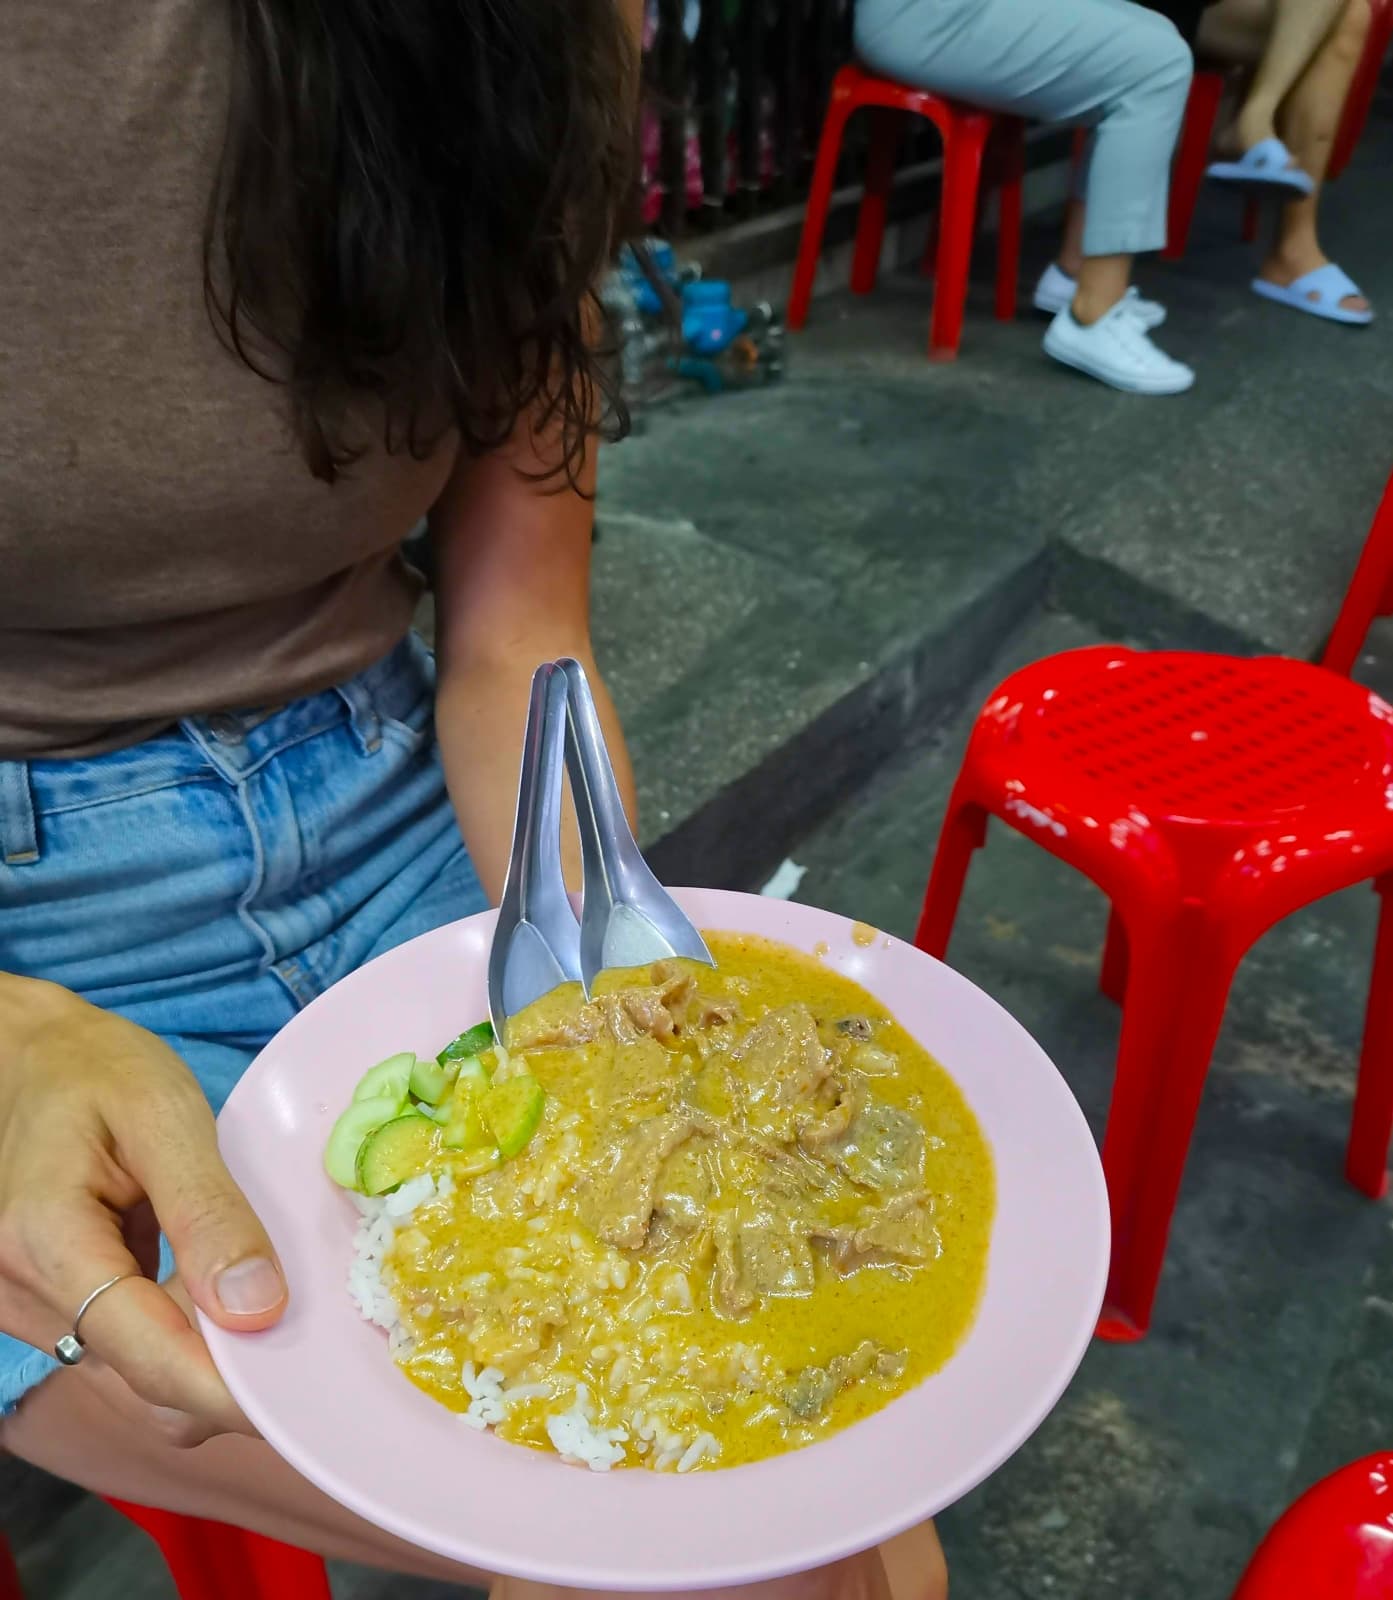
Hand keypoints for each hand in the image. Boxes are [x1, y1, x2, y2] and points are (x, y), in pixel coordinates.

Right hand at [0, 976, 286, 1442]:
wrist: (29, 1057)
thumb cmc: (98, 1071)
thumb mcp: (166, 1114)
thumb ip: (209, 1211)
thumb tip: (259, 1309)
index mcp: (45, 1241)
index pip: (143, 1352)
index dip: (224, 1389)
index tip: (298, 1396)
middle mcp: (20, 1293)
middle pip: (141, 1376)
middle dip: (227, 1379)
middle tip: (311, 1346)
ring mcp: (26, 1306)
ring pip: (135, 1369)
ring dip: (206, 1354)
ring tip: (274, 1304)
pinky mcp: (46, 1305)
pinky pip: (126, 1343)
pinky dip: (180, 1331)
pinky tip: (224, 1290)